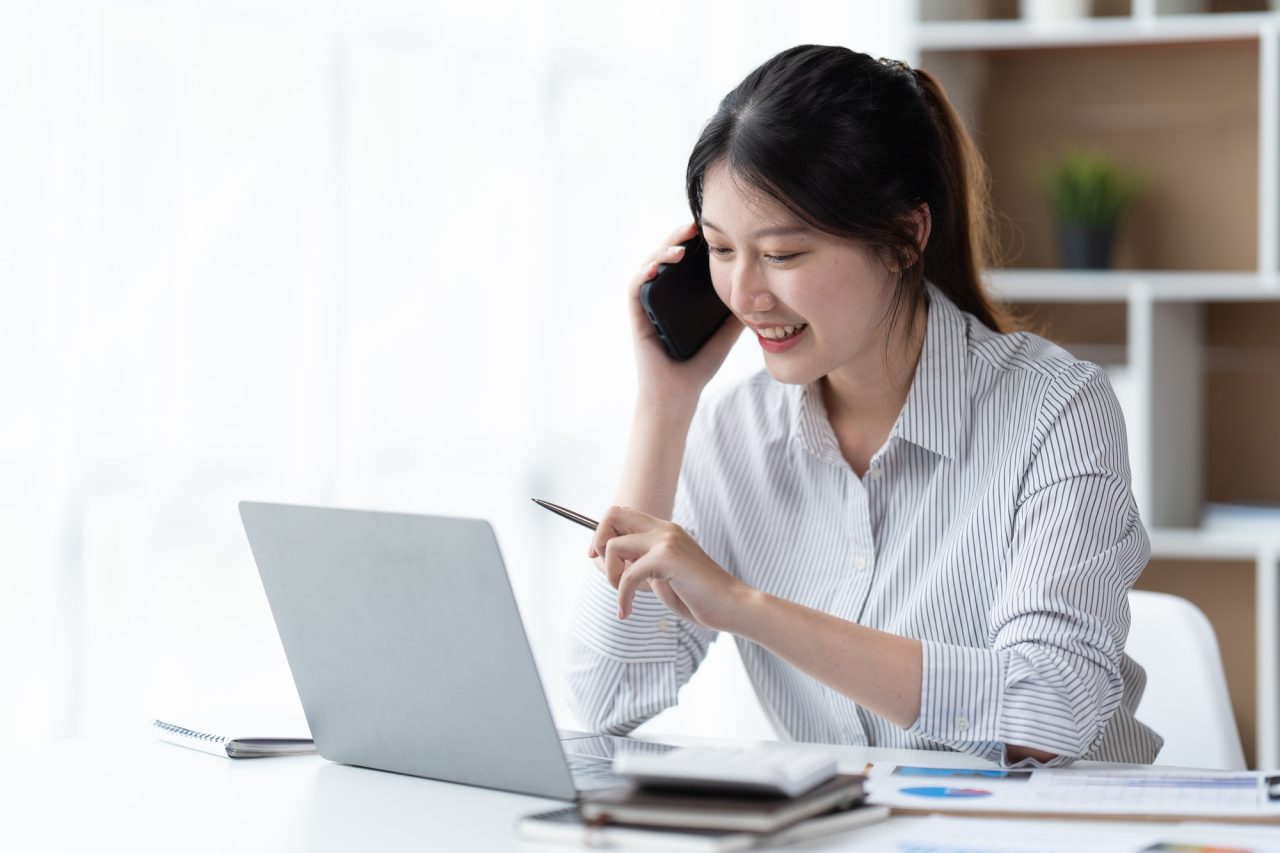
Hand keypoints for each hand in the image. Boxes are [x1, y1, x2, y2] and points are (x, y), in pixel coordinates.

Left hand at [588, 505, 751, 631]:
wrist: (733, 606)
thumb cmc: (701, 597)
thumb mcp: (664, 577)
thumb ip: (642, 566)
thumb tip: (614, 564)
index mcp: (665, 531)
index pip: (622, 514)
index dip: (603, 533)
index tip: (597, 558)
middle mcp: (665, 529)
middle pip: (613, 514)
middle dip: (598, 542)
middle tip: (607, 572)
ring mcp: (667, 540)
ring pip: (614, 545)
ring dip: (610, 575)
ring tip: (624, 597)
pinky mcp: (668, 558)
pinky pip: (628, 575)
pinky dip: (622, 596)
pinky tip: (626, 611)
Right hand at [628, 222, 742, 410]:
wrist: (679, 395)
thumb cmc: (699, 366)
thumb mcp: (726, 333)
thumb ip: (737, 312)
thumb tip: (761, 291)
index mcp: (679, 296)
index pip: (684, 261)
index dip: (694, 242)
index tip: (711, 229)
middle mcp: (661, 296)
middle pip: (666, 255)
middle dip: (678, 238)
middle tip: (695, 225)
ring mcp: (648, 305)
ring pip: (649, 265)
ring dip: (662, 251)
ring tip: (680, 247)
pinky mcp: (637, 317)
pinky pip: (635, 288)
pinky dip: (644, 274)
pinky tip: (657, 266)